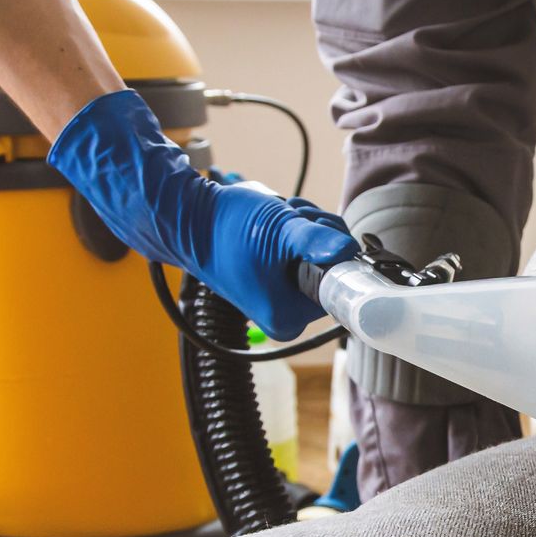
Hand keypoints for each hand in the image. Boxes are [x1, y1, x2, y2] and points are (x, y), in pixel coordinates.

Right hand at [49, 90, 357, 338]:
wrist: (188, 219)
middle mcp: (288, 316)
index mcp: (290, 318)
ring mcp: (282, 299)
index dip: (333, 251)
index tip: (309, 231)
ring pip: (321, 257)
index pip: (342, 284)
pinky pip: (304, 254)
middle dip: (319, 235)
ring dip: (309, 229)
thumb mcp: (279, 229)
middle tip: (292, 219)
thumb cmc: (227, 228)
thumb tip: (348, 250)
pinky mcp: (277, 282)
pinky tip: (276, 223)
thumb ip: (315, 241)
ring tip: (279, 218)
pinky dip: (297, 233)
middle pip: (333, 269)